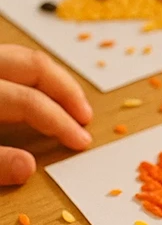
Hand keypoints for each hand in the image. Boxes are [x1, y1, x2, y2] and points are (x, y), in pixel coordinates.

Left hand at [0, 46, 92, 185]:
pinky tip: (43, 93)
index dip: (59, 122)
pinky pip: (13, 59)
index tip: (80, 142)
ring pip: (25, 56)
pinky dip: (35, 75)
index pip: (29, 102)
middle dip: (67, 91)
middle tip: (86, 117)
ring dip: (55, 79)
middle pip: (35, 66)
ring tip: (73, 103)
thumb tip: (27, 168)